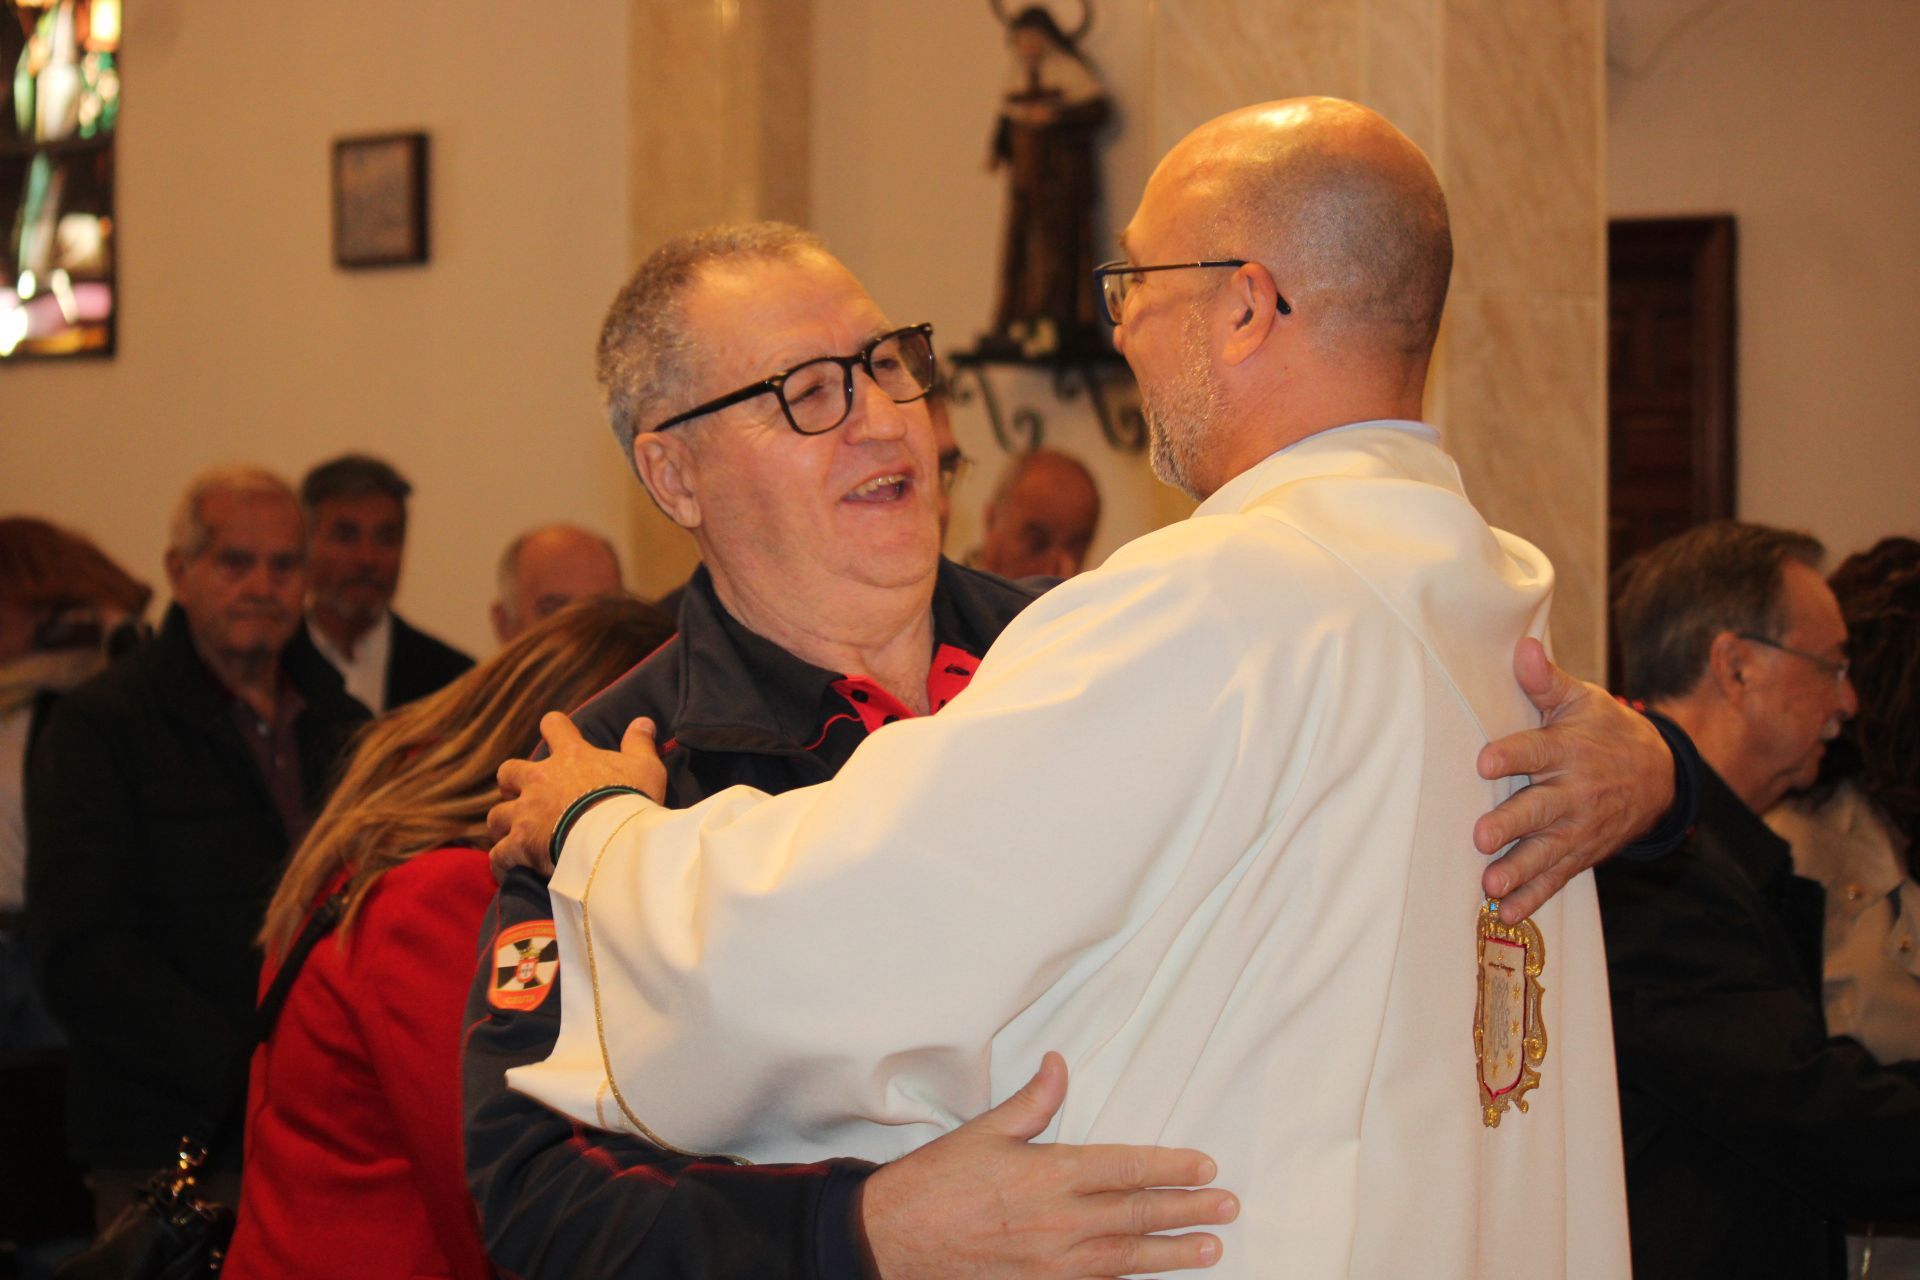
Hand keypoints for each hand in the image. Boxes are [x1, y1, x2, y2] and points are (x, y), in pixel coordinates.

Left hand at [487, 714, 666, 879]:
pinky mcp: (519, 843)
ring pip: (497, 815)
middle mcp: (540, 779)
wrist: (612, 838)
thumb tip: (643, 721)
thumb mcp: (645, 767)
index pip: (554, 725)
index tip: (556, 734)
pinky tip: (507, 870)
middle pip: (508, 772)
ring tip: (514, 835)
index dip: (554, 728)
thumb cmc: (630, 800)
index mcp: (571, 756)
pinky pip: (499, 855)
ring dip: (504, 824)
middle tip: (524, 794)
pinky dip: (501, 862)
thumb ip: (639, 743)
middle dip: (511, 783)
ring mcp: (526, 812)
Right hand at [861, 1052, 1234, 1278]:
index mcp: (1049, 1176)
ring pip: (1126, 1259)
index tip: (1205, 1168)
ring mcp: (1051, 1265)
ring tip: (1209, 1249)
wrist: (891, 1243)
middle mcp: (1058, 1223)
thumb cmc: (934, 1185)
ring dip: (1172, 1253)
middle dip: (1187, 1211)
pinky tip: (1146, 1277)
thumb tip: (1059, 1065)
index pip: (1126, 1169)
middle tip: (1227, 1208)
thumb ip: (1032, 1103)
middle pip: (1138, 1216)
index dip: (1171, 1168)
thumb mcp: (984, 1132)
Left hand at [1474, 638, 1673, 922]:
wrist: (1661, 775)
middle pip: (1540, 808)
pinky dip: (1534, 898)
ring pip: (1546, 851)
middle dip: (1512, 824)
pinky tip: (1507, 914)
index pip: (1537, 751)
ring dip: (1519, 871)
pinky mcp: (1581, 853)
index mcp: (1569, 749)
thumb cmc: (1605, 730)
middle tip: (1482, 837)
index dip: (1512, 756)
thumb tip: (1524, 647)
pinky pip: (1557, 878)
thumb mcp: (1581, 701)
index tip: (1485, 762)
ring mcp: (1579, 827)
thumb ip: (1546, 682)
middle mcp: (1575, 791)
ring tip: (1492, 887)